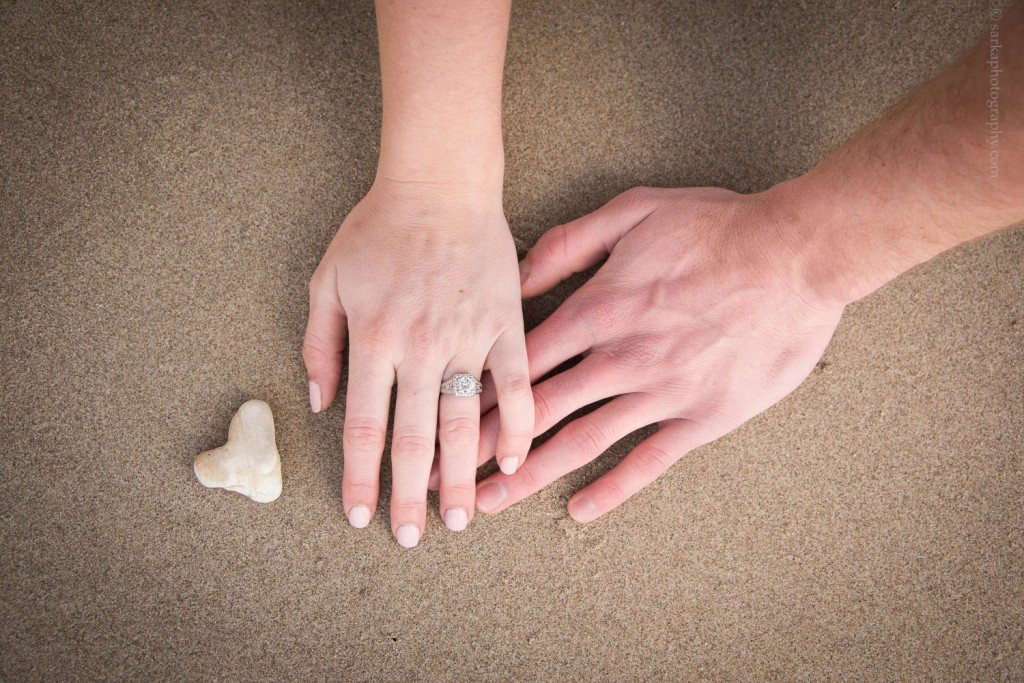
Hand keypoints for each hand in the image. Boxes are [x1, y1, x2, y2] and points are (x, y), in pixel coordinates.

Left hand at [302, 179, 532, 545]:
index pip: (365, 427)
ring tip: (465, 518)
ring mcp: (469, 338)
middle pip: (415, 439)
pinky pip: (517, 384)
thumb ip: (319, 343)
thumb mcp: (327, 279)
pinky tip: (514, 461)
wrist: (440, 184)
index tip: (361, 516)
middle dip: (411, 495)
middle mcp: (421, 348)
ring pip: (466, 421)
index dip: (361, 477)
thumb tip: (318, 401)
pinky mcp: (506, 324)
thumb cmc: (378, 229)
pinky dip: (519, 425)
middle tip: (411, 538)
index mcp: (374, 339)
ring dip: (463, 475)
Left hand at [469, 186, 843, 521]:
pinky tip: (580, 511)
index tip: (442, 419)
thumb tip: (515, 274)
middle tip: (445, 479)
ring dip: (530, 476)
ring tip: (491, 503)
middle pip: (535, 412)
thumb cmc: (716, 226)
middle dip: (487, 447)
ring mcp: (660, 393)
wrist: (798, 253)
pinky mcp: (702, 417)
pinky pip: (648, 462)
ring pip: (580, 443)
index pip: (517, 364)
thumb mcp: (633, 210)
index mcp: (596, 311)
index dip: (475, 395)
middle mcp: (618, 360)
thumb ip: (568, 243)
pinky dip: (612, 490)